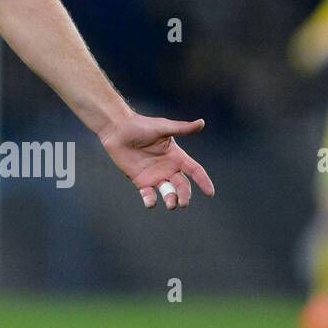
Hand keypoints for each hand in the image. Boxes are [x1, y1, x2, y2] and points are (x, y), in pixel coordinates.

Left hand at [98, 110, 215, 210]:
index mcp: (177, 156)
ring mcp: (155, 176)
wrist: (117, 130)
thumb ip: (182, 128)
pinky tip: (151, 202)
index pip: (195, 171)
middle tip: (183, 202)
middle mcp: (168, 169)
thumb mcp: (163, 127)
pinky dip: (150, 201)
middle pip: (182, 186)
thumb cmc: (141, 125)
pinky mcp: (141, 181)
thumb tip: (202, 123)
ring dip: (171, 200)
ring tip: (170, 204)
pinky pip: (148, 195)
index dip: (203, 181)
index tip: (210, 193)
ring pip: (168, 193)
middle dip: (184, 196)